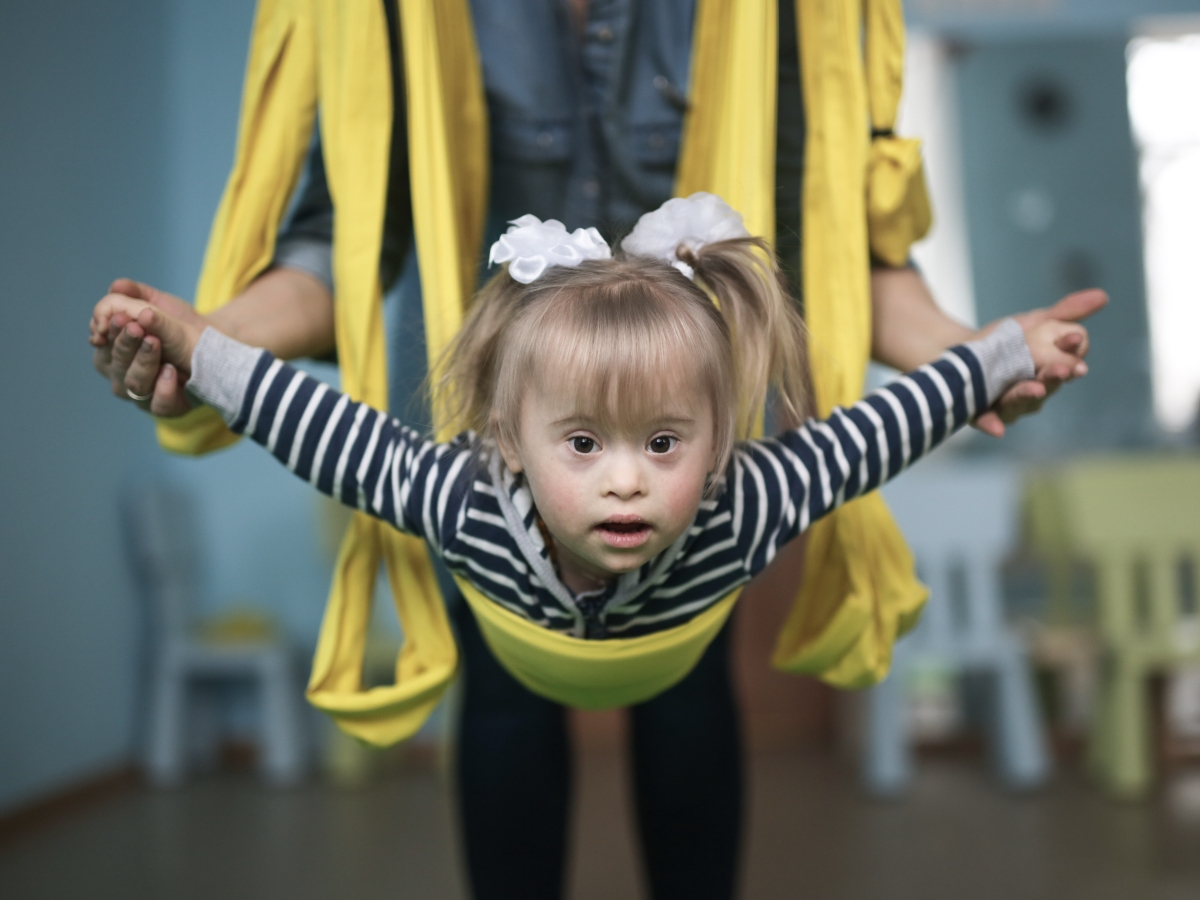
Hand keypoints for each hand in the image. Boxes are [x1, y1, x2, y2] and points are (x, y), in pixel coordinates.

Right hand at [91, 279, 204, 415]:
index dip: (108, 332)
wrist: (218, 348)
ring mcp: (145, 395)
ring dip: (143, 362)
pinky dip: (163, 389)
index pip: (102, 345)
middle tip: (138, 327)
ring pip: (134, 386)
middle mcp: (124, 376)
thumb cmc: (182, 328)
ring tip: (156, 343)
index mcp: (116, 352)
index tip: (120, 318)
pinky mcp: (168, 407)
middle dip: (125, 344)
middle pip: (114, 365)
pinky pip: (159, 406)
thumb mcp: (163, 306)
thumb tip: (116, 286)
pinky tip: (171, 372)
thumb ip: (138, 295)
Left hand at [974, 289, 1106, 436]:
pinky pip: (988, 422)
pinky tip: (998, 429)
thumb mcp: (1034, 324)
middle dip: (1053, 377)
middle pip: (1046, 387)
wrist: (959, 353)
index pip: (1066, 365)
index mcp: (1049, 372)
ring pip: (1020, 404)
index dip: (1070, 355)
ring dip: (1027, 397)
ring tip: (1035, 388)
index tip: (1074, 340)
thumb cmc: (1004, 342)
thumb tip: (1103, 296)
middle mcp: (1032, 393)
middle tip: (1062, 369)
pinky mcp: (980, 414)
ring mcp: (1007, 405)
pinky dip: (993, 425)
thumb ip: (1065, 314)